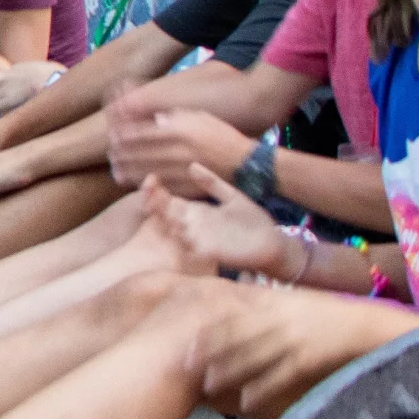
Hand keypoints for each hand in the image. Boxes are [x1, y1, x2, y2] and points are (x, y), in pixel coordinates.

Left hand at [107, 106, 257, 189]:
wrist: (244, 163)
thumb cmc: (220, 135)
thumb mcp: (198, 117)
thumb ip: (173, 117)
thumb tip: (151, 120)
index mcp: (178, 131)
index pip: (140, 133)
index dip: (123, 135)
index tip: (113, 136)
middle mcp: (176, 152)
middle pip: (138, 153)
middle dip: (120, 153)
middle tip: (111, 154)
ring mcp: (179, 172)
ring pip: (144, 172)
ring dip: (126, 171)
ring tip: (116, 169)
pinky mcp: (185, 188)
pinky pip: (159, 186)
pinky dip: (143, 184)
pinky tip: (135, 182)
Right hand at [144, 165, 294, 277]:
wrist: (271, 243)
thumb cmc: (252, 220)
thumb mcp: (231, 196)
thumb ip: (212, 183)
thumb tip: (191, 165)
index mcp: (197, 212)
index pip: (171, 201)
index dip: (158, 192)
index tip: (150, 178)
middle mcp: (194, 226)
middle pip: (169, 215)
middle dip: (156, 205)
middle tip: (147, 191)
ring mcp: (201, 240)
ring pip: (178, 231)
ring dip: (169, 222)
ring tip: (158, 208)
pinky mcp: (211, 253)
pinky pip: (194, 249)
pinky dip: (186, 241)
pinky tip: (181, 231)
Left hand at [185, 280, 418, 418]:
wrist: (367, 325)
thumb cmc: (327, 315)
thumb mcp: (294, 301)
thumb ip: (266, 304)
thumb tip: (236, 304)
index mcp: (274, 301)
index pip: (233, 310)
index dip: (206, 321)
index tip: (180, 329)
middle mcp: (280, 315)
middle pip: (236, 332)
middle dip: (208, 346)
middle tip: (181, 360)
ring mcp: (294, 336)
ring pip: (254, 355)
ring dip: (227, 370)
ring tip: (205, 384)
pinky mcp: (309, 356)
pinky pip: (280, 375)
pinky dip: (261, 388)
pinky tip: (244, 402)